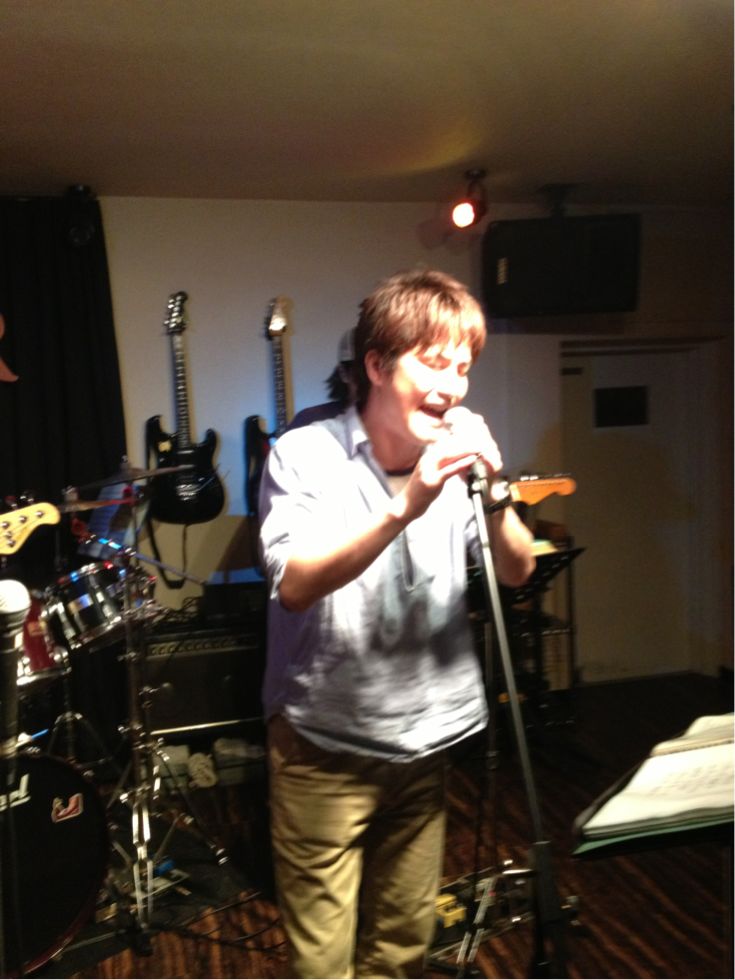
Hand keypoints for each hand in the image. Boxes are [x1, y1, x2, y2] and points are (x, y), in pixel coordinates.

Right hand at [393, 407, 502, 523]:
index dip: (460, 439)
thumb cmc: (419, 492)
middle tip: (480, 440)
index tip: (474, 437)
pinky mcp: (431, 482)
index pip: (445, 444)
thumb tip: (453, 459)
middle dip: (465, 442)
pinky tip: (472, 459)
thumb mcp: (430, 474)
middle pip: (448, 447)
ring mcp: (428, 470)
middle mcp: (427, 460)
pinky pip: (449, 470)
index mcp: (427, 458)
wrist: (405, 506)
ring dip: (466, 450)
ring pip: (449, 455)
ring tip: (479, 447)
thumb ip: (440, 465)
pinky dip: (462, 463)